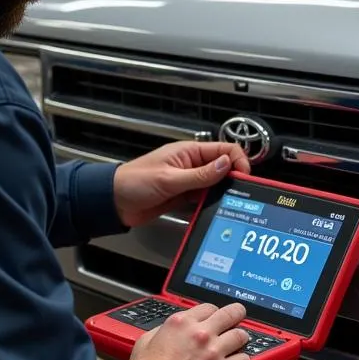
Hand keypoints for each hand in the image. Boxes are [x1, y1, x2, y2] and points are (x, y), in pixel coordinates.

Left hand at [112, 141, 250, 227]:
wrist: (114, 202)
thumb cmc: (134, 182)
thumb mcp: (169, 179)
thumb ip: (200, 174)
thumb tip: (227, 165)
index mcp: (189, 151)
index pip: (224, 149)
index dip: (237, 161)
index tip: (244, 177)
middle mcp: (192, 164)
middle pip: (223, 167)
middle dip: (233, 179)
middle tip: (241, 194)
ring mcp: (188, 181)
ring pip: (215, 185)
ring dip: (222, 193)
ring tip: (229, 204)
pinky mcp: (184, 196)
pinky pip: (204, 198)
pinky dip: (211, 203)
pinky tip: (215, 210)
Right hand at [130, 302, 250, 359]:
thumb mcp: (147, 340)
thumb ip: (162, 331)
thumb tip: (168, 332)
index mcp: (185, 325)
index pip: (210, 308)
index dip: (214, 312)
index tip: (216, 317)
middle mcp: (204, 339)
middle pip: (234, 319)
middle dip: (238, 318)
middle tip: (238, 322)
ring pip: (244, 353)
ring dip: (241, 357)